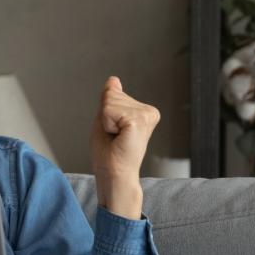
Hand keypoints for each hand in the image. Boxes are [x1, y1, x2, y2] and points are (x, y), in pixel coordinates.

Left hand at [89, 76, 160, 219]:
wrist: (114, 174)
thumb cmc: (109, 153)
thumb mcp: (105, 120)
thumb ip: (110, 100)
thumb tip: (113, 80)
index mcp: (143, 111)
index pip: (112, 94)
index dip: (104, 115)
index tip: (113, 132)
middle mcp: (149, 111)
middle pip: (111, 95)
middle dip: (104, 117)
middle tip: (114, 137)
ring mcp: (147, 114)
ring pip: (109, 102)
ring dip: (105, 122)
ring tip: (116, 138)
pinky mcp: (139, 119)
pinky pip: (109, 110)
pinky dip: (106, 125)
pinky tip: (118, 138)